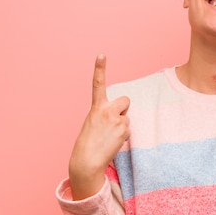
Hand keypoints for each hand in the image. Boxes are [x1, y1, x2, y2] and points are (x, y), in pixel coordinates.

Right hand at [69, 54, 130, 199]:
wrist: (87, 160)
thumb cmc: (88, 142)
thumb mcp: (93, 122)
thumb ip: (105, 114)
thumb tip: (120, 116)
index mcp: (96, 107)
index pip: (98, 84)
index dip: (99, 68)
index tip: (101, 55)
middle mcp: (107, 110)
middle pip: (125, 101)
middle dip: (123, 110)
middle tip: (112, 123)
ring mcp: (117, 119)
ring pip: (127, 118)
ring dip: (121, 126)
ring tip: (108, 137)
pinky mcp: (124, 129)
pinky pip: (128, 131)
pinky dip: (123, 136)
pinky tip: (112, 143)